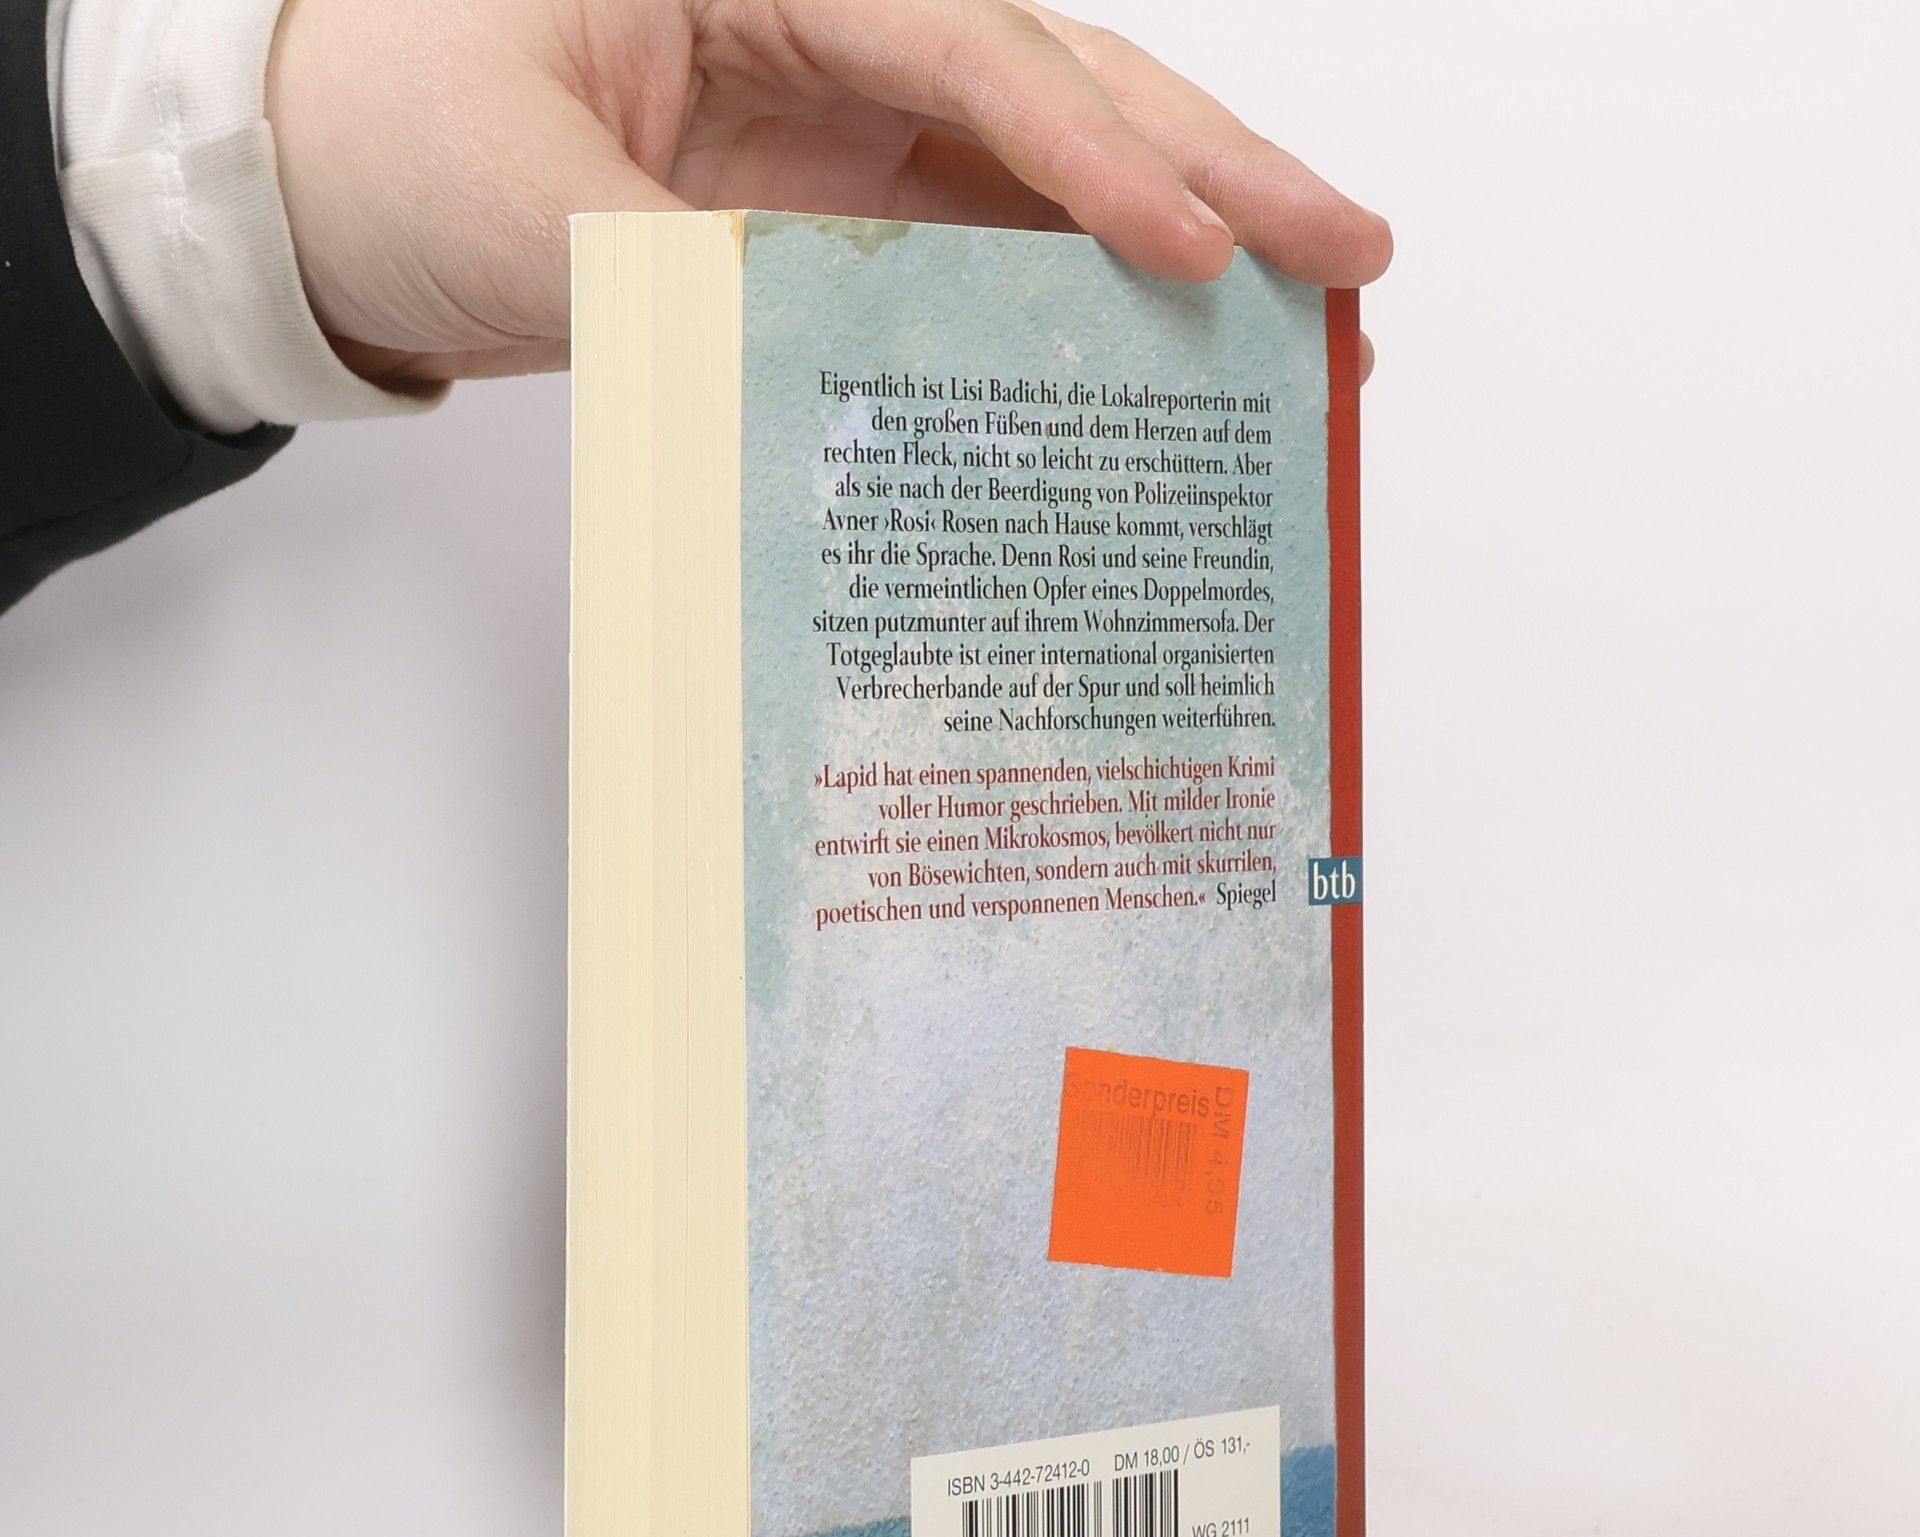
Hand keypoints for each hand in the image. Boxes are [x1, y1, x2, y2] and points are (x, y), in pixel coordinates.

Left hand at [268, 0, 1390, 386]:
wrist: (303, 177)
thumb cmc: (367, 126)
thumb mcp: (516, 201)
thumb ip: (689, 271)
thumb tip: (850, 359)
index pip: (968, 58)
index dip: (1098, 163)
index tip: (1204, 260)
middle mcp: (822, 24)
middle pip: (1059, 84)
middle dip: (1213, 168)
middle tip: (1353, 255)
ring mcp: (834, 119)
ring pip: (1044, 168)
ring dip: (1175, 242)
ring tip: (1307, 321)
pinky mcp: (826, 203)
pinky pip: (977, 245)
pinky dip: (1072, 299)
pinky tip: (1155, 353)